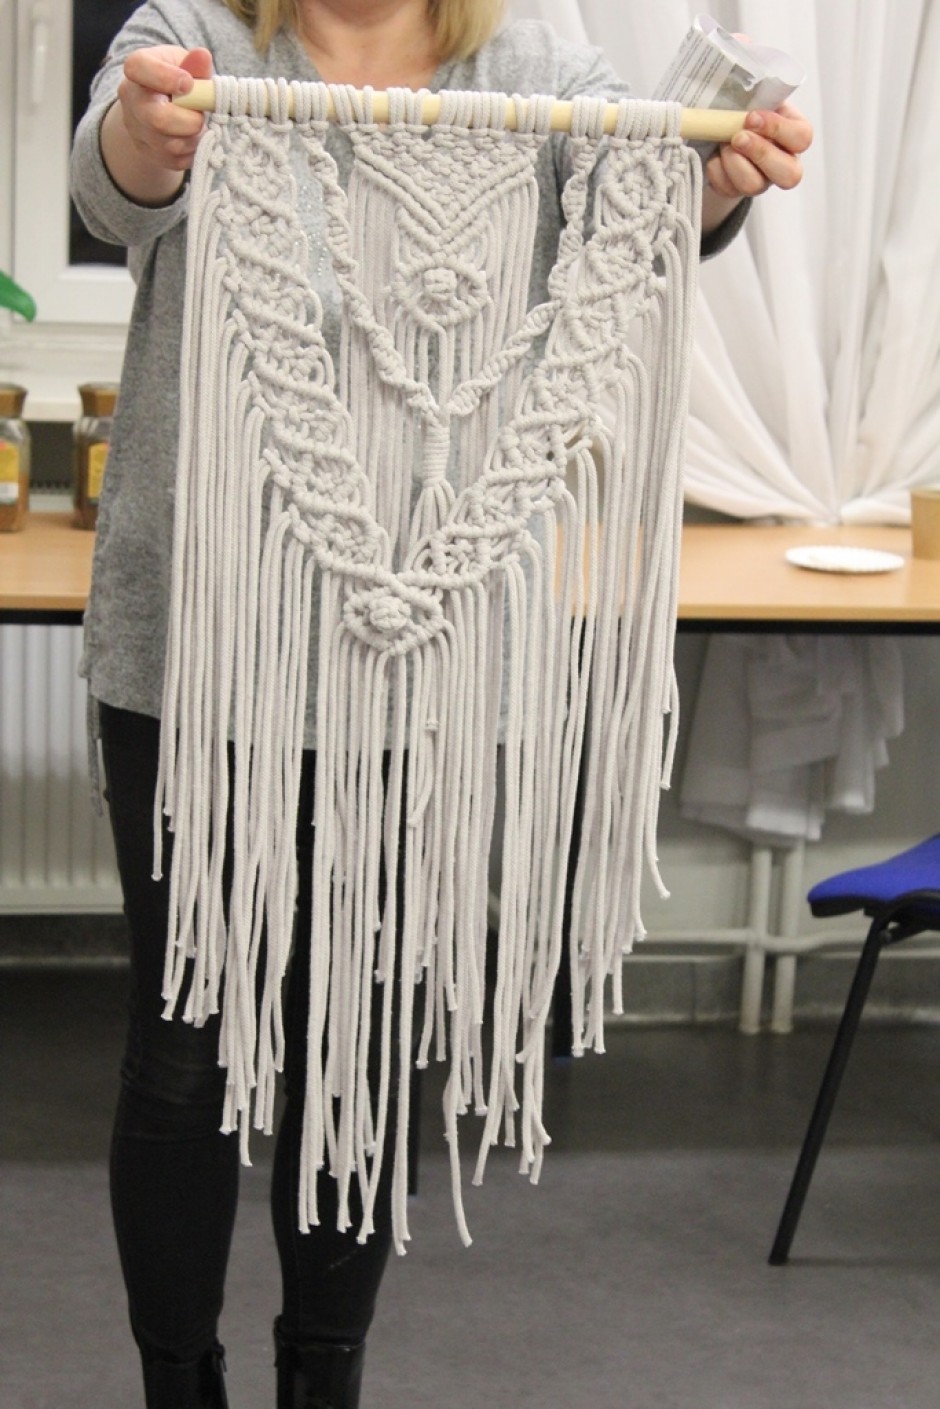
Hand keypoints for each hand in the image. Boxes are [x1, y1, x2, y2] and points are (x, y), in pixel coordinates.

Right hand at [117, 46, 213, 172]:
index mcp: (138, 69)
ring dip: (194, 138)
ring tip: (200, 127)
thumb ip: (195, 65)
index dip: (165, 78)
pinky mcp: (148, 153)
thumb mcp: (185, 64)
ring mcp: (137, 130)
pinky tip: (194, 139)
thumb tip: (203, 56)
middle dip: (189, 121)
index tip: (189, 84)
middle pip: (157, 119)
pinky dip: (192, 153)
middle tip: (201, 116)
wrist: (162, 106)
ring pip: (170, 145)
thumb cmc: (177, 79)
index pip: (138, 69)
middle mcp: (131, 100)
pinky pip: (175, 161)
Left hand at [706, 101, 812, 198]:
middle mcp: (785, 162)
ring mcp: (763, 180)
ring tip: (723, 143)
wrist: (721, 127)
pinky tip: (713, 155)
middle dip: (760, 153)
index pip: (802, 137)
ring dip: (733, 162)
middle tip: (738, 137)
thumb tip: (737, 79)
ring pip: (754, 185)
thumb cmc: (744, 106)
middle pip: (789, 175)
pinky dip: (715, 170)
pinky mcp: (737, 190)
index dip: (777, 129)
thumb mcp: (754, 95)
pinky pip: (727, 188)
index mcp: (795, 133)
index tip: (752, 116)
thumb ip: (755, 93)